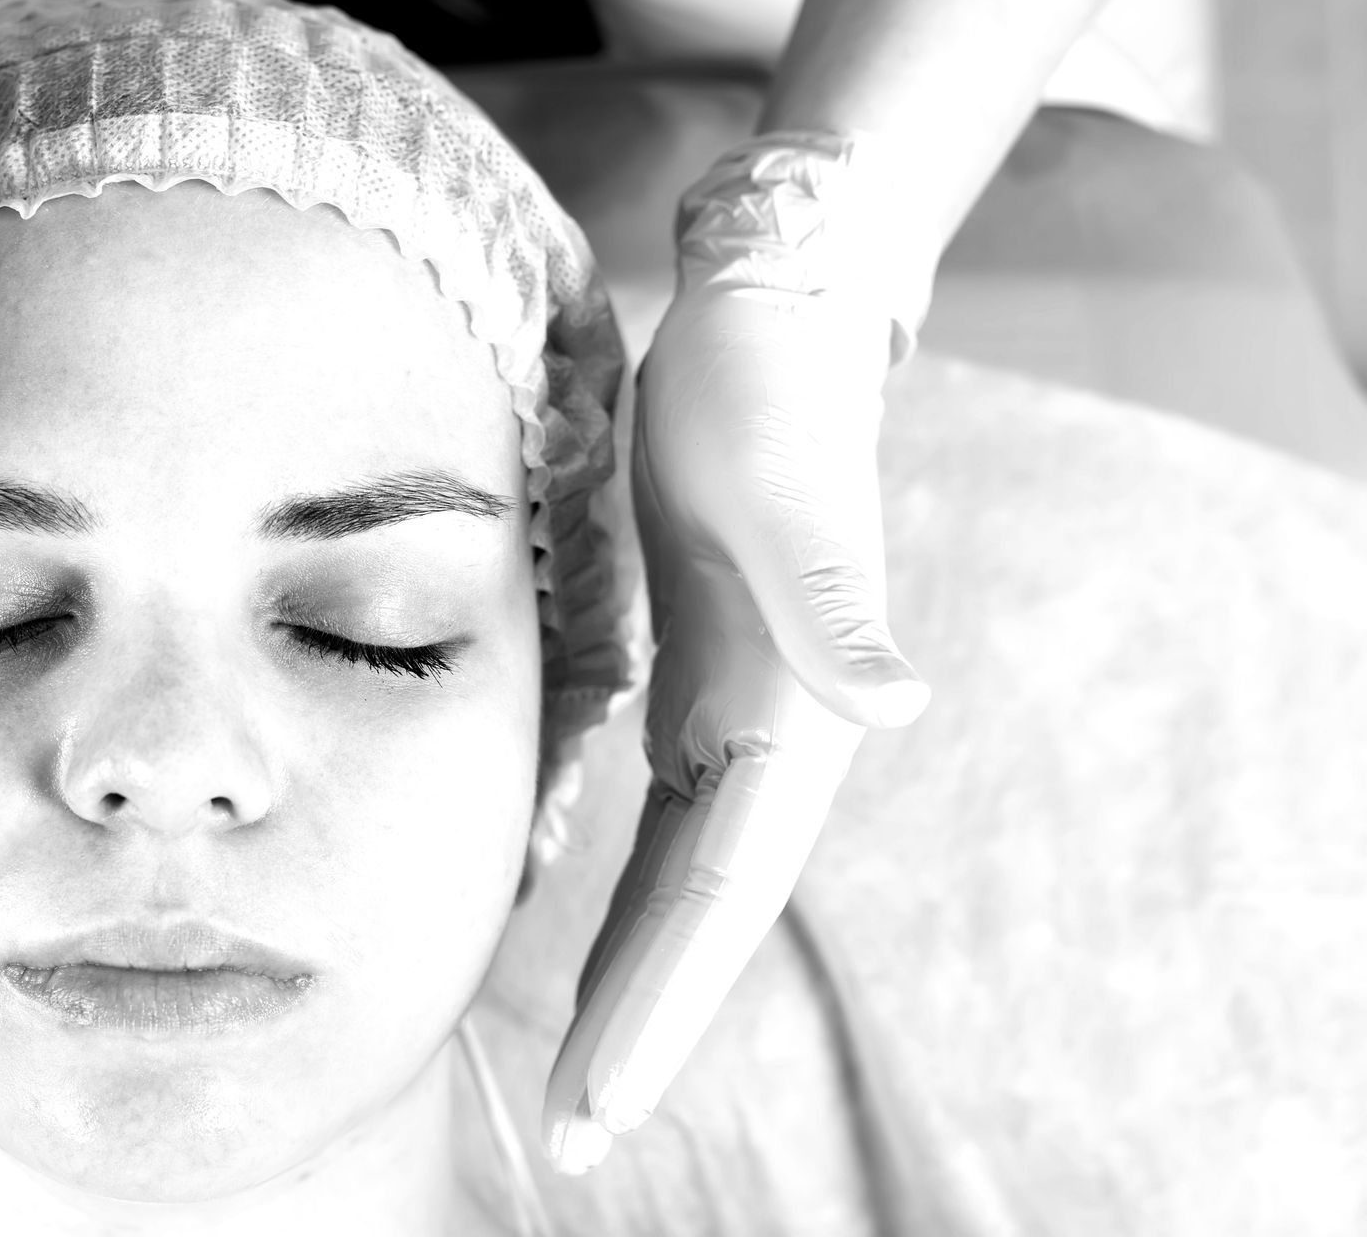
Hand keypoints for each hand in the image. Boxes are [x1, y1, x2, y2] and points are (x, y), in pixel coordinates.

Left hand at [543, 284, 929, 1171]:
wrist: (767, 330)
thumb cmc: (768, 397)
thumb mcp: (783, 489)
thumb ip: (834, 602)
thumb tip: (896, 708)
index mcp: (789, 719)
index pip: (715, 896)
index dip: (658, 1005)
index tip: (601, 1101)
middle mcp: (768, 741)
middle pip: (693, 920)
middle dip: (636, 1030)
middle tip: (572, 1138)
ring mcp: (730, 722)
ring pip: (671, 890)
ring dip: (625, 987)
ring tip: (574, 1085)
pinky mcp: (690, 690)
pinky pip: (649, 830)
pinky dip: (615, 902)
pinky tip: (572, 947)